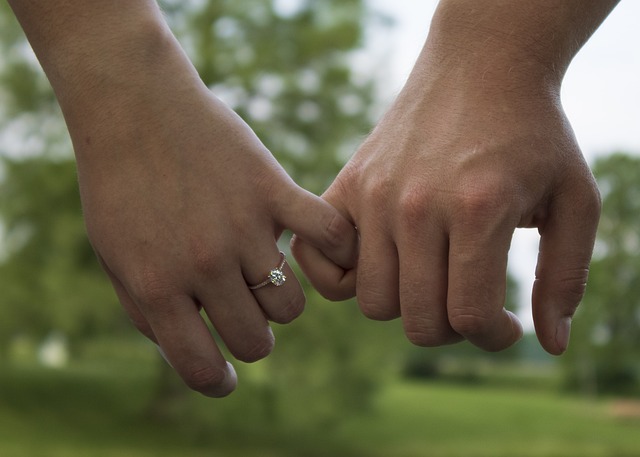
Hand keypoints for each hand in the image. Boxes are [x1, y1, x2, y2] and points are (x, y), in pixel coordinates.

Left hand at [6, 1, 356, 395]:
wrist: (133, 106)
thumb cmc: (119, 184)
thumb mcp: (112, 256)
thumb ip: (148, 311)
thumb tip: (192, 351)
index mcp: (158, 287)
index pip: (201, 367)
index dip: (217, 382)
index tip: (226, 379)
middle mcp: (204, 265)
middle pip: (257, 339)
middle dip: (253, 340)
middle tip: (246, 320)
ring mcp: (244, 227)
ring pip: (291, 305)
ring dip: (279, 302)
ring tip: (264, 277)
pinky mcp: (273, 190)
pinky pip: (328, 237)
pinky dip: (336, 250)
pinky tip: (319, 250)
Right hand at [293, 53, 600, 355]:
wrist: (481, 66)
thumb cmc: (532, 134)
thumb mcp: (576, 198)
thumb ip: (566, 277)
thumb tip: (549, 345)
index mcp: (478, 210)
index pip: (469, 317)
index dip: (494, 338)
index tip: (506, 324)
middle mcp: (416, 206)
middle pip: (418, 321)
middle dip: (452, 328)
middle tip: (469, 299)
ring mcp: (373, 195)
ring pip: (372, 301)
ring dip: (405, 303)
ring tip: (430, 275)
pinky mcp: (347, 185)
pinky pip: (317, 260)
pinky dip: (339, 276)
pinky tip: (378, 260)